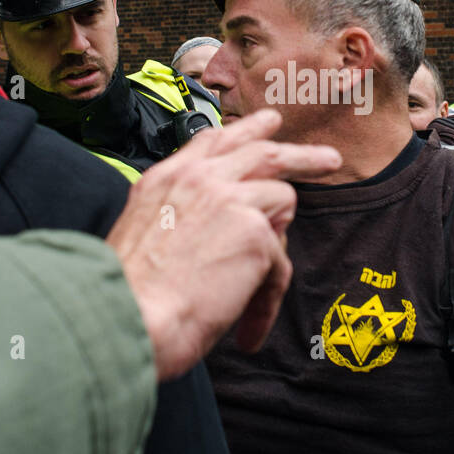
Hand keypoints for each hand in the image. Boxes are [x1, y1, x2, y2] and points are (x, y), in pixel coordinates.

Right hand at [107, 108, 340, 379]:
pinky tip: (246, 329)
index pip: (214, 141)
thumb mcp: (143, 232)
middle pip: (264, 152)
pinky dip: (266, 299)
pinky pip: (279, 262)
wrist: (124, 315)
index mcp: (166, 178)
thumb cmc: (129, 294)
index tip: (269, 124)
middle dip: (301, 155)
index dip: (246, 131)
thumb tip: (222, 224)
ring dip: (277, 248)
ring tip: (259, 288)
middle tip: (328, 160)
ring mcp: (229, 199)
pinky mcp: (254, 231)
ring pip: (282, 202)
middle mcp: (198, 179)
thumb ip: (178, 214)